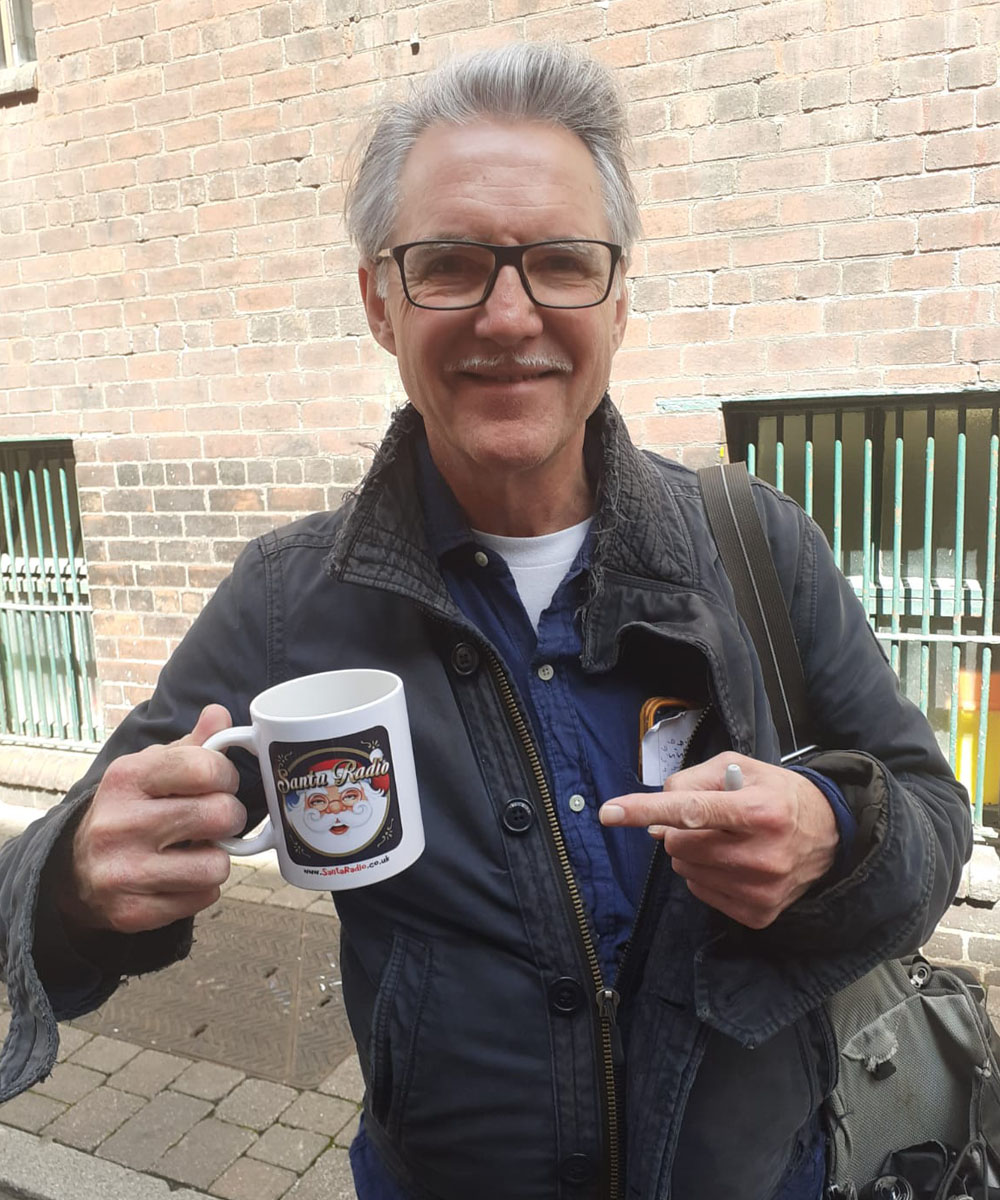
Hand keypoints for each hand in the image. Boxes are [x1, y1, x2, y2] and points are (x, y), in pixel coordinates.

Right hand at [63, 705, 247, 934]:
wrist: (76, 871)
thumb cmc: (129, 809)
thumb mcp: (151, 769)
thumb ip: (192, 744)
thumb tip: (219, 714)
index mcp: (126, 778)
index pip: (204, 767)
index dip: (226, 775)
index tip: (221, 783)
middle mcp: (119, 823)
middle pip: (220, 815)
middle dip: (230, 818)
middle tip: (216, 820)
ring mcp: (123, 872)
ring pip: (217, 865)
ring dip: (216, 858)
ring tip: (196, 851)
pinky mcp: (132, 912)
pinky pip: (204, 899)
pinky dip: (201, 889)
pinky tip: (180, 877)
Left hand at [599, 754, 837, 928]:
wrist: (829, 836)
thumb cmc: (777, 795)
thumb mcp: (740, 768)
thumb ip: (693, 780)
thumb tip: (658, 812)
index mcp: (761, 811)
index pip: (691, 811)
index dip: (645, 810)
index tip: (609, 812)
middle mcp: (763, 855)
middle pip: (679, 844)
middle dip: (678, 829)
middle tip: (706, 820)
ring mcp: (762, 890)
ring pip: (685, 869)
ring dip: (691, 852)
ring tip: (724, 839)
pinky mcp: (759, 914)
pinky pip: (700, 891)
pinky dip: (704, 874)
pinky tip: (731, 862)